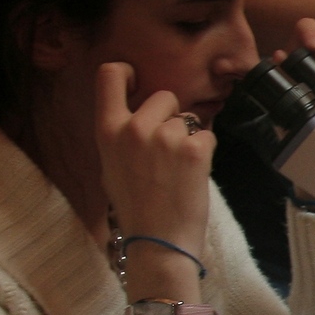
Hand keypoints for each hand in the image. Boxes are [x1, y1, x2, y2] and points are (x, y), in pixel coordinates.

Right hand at [94, 61, 215, 302]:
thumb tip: (138, 112)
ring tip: (177, 171)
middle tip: (166, 152)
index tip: (138, 81)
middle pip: (163, 96)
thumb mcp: (111, 166)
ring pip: (188, 119)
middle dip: (171, 116)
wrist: (158, 242)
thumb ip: (123, 135)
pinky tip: (192, 175)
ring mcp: (166, 137)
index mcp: (107, 131)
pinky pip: (207, 135)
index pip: (109, 75)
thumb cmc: (136, 208)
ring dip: (188, 138)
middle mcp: (134, 128)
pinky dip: (205, 152)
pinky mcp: (195, 148)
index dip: (127, 72)